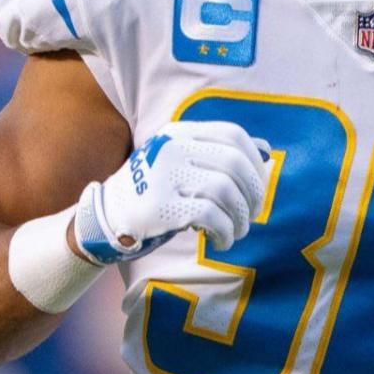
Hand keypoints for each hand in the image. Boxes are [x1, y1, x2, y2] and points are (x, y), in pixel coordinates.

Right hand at [69, 120, 271, 264]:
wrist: (107, 216)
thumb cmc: (155, 190)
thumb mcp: (181, 160)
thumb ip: (217, 153)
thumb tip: (266, 151)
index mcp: (180, 132)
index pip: (233, 134)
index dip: (255, 161)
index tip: (259, 186)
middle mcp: (172, 147)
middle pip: (234, 163)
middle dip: (253, 193)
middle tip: (252, 214)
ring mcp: (164, 175)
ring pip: (226, 190)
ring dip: (240, 217)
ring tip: (237, 232)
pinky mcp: (160, 206)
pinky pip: (210, 215)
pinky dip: (225, 231)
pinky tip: (221, 241)